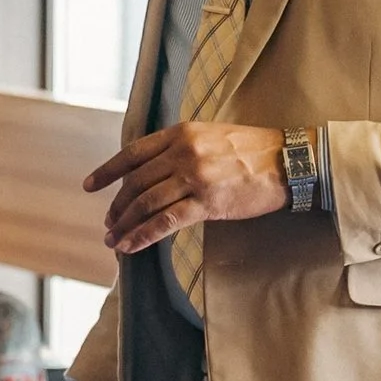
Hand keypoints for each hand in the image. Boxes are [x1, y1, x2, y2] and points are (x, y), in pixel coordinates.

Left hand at [86, 123, 286, 255]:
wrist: (290, 161)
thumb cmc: (255, 150)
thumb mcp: (213, 135)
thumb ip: (183, 146)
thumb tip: (158, 168)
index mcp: (181, 133)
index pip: (133, 153)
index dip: (108, 171)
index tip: (91, 186)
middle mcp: (183, 152)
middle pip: (136, 182)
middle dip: (117, 206)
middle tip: (108, 223)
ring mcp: (194, 177)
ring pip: (145, 204)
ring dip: (124, 225)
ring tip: (113, 240)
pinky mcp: (207, 202)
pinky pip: (165, 222)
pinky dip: (142, 236)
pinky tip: (130, 247)